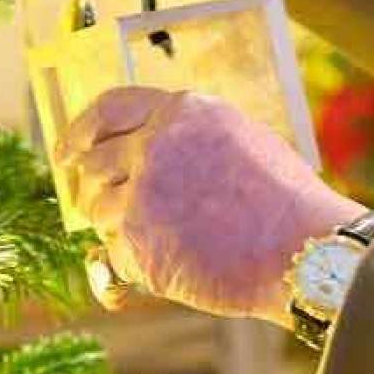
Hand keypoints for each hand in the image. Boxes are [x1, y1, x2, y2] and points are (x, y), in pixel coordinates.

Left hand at [54, 86, 365, 324]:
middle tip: (100, 207)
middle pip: (91, 162)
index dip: (80, 130)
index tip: (66, 153)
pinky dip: (133, 265)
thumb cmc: (286, 204)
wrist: (306, 251)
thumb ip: (189, 140)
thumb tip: (139, 156)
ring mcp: (142, 193)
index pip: (109, 107)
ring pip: (98, 210)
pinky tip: (173, 266)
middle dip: (90, 188)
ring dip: (118, 228)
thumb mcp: (241, 143)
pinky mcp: (137, 242)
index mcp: (186, 112)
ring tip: (162, 239)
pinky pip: (113, 254)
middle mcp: (157, 144)